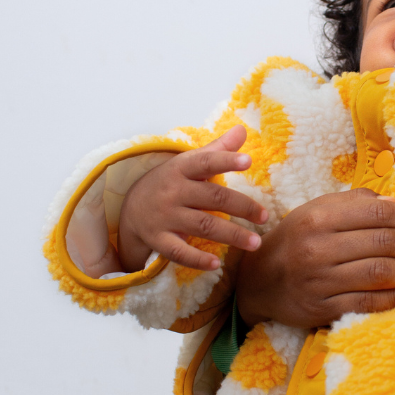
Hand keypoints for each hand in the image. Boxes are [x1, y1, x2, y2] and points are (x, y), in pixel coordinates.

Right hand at [117, 125, 268, 272]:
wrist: (130, 209)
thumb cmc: (171, 183)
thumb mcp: (189, 163)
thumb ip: (217, 149)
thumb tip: (242, 129)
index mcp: (181, 169)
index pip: (205, 162)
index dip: (226, 160)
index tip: (248, 161)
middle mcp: (173, 192)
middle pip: (213, 198)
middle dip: (242, 206)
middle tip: (264, 216)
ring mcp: (165, 217)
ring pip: (203, 226)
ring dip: (232, 235)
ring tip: (255, 243)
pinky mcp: (158, 240)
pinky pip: (179, 252)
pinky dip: (197, 259)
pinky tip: (216, 265)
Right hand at [237, 189, 394, 328]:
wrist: (257, 282)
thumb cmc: (296, 240)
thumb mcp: (317, 211)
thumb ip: (356, 203)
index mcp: (320, 216)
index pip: (380, 213)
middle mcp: (319, 246)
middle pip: (385, 243)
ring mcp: (319, 279)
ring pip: (380, 273)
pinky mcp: (321, 307)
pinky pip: (367, 302)